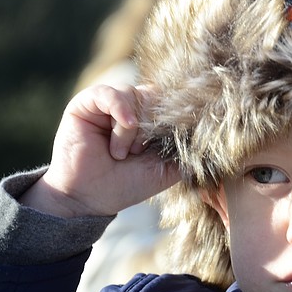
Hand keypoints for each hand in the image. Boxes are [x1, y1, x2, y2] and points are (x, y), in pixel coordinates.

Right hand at [20, 85, 179, 217]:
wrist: (89, 198)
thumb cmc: (125, 185)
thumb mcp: (165, 170)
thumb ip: (184, 151)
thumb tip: (204, 133)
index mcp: (149, 122)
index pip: (170, 105)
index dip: (173, 119)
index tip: (171, 141)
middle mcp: (131, 109)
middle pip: (155, 97)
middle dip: (152, 126)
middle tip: (139, 153)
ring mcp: (109, 104)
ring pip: (135, 96)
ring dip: (133, 128)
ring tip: (121, 153)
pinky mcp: (86, 103)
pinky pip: (110, 93)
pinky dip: (121, 108)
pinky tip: (126, 124)